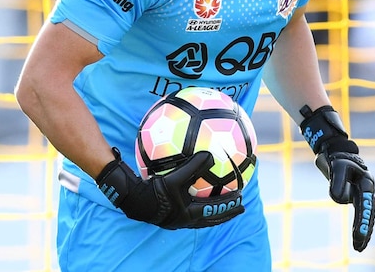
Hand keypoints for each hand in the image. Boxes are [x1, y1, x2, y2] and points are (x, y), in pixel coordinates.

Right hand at [95, 148, 243, 229]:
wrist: (132, 198)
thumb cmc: (153, 190)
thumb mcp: (174, 178)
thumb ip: (193, 167)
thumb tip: (211, 155)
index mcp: (189, 215)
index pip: (215, 212)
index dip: (229, 206)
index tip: (242, 200)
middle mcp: (184, 219)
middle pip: (211, 218)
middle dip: (225, 212)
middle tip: (239, 207)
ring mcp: (176, 216)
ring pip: (200, 215)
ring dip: (212, 209)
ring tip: (220, 200)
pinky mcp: (168, 210)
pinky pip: (188, 205)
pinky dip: (196, 199)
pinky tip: (193, 188)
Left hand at [301, 105, 374, 251]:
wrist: (336, 151)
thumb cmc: (338, 157)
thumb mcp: (336, 166)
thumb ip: (337, 181)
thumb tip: (338, 199)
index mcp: (366, 182)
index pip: (365, 205)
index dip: (362, 221)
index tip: (359, 234)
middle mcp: (367, 190)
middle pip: (368, 214)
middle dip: (364, 231)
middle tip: (359, 246)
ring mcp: (361, 194)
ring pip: (365, 216)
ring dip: (363, 231)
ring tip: (359, 247)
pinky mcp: (355, 196)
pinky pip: (360, 214)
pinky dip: (361, 225)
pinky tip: (360, 237)